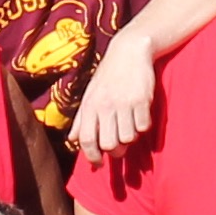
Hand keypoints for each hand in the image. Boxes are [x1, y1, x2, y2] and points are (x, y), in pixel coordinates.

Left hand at [70, 31, 162, 160]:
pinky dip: (143, 126)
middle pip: (109, 144)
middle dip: (115, 151)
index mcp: (90, 105)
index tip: (98, 163)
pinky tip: (140, 116)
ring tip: (130, 127)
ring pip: (128, 138)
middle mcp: (105, 105)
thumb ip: (82, 118)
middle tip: (119, 147)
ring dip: (130, 137)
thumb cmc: (108, 75)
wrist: (130, 51)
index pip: (87, 140)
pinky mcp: (142, 100)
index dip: (92, 156)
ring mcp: (124, 103)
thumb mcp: (90, 94)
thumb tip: (72, 140)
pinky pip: (143, 127)